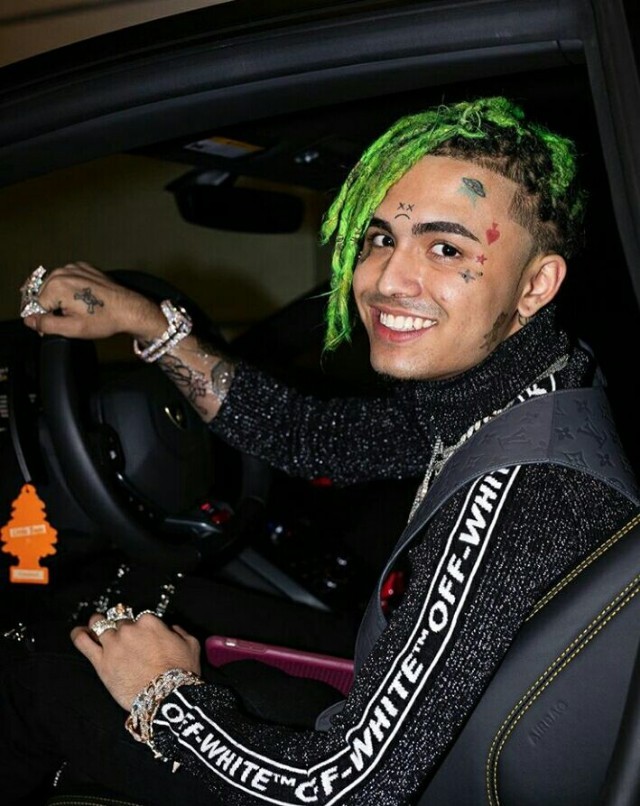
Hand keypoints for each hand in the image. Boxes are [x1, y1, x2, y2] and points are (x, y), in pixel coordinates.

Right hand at [20, 262, 166, 341]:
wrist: (129, 309)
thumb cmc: (106, 318)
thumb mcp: (72, 328)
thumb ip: (46, 324)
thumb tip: (29, 320)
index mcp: (56, 286)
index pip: (35, 306)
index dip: (44, 320)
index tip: (57, 327)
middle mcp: (62, 272)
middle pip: (43, 294)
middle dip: (51, 308)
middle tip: (70, 319)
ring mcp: (73, 268)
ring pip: (54, 287)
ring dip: (60, 299)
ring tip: (79, 309)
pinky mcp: (83, 268)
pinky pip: (67, 280)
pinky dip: (70, 290)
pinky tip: (83, 300)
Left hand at [71, 612, 201, 709]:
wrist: (166, 696)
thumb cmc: (181, 671)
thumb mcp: (191, 645)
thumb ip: (180, 632)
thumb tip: (172, 629)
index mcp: (150, 622)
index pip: (141, 617)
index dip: (141, 626)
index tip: (143, 635)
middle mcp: (129, 629)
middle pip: (120, 621)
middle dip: (121, 627)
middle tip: (123, 638)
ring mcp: (113, 644)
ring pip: (99, 625)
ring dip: (97, 625)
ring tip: (95, 627)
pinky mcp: (101, 661)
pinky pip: (83, 642)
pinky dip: (79, 635)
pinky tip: (78, 633)